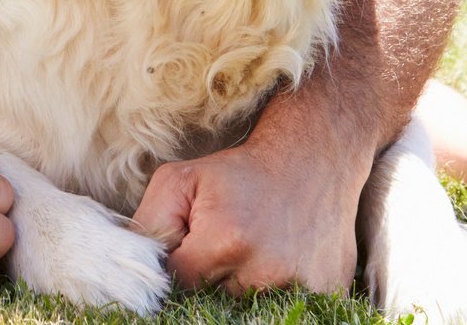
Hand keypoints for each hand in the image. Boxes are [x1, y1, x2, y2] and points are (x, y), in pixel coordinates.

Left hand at [134, 136, 369, 295]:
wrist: (311, 159)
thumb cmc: (240, 173)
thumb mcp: (179, 181)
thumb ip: (147, 226)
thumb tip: (136, 268)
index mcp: (225, 243)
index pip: (178, 282)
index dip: (182, 261)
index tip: (196, 241)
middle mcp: (264, 273)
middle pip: (214, 299)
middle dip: (213, 275)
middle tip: (229, 240)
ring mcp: (302, 287)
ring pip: (248, 307)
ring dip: (246, 284)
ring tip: (256, 247)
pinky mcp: (330, 292)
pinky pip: (289, 308)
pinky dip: (280, 289)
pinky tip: (282, 257)